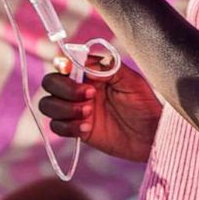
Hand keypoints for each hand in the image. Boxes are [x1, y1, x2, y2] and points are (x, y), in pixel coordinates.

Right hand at [39, 55, 162, 162]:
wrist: (151, 136)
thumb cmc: (145, 106)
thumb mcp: (132, 81)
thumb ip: (109, 68)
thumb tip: (85, 63)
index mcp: (91, 73)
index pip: (64, 63)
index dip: (61, 65)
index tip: (70, 70)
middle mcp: (79, 89)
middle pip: (50, 83)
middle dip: (65, 89)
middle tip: (91, 96)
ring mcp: (76, 110)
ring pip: (48, 105)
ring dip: (65, 108)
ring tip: (89, 113)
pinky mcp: (77, 130)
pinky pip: (56, 127)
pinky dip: (69, 127)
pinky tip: (87, 128)